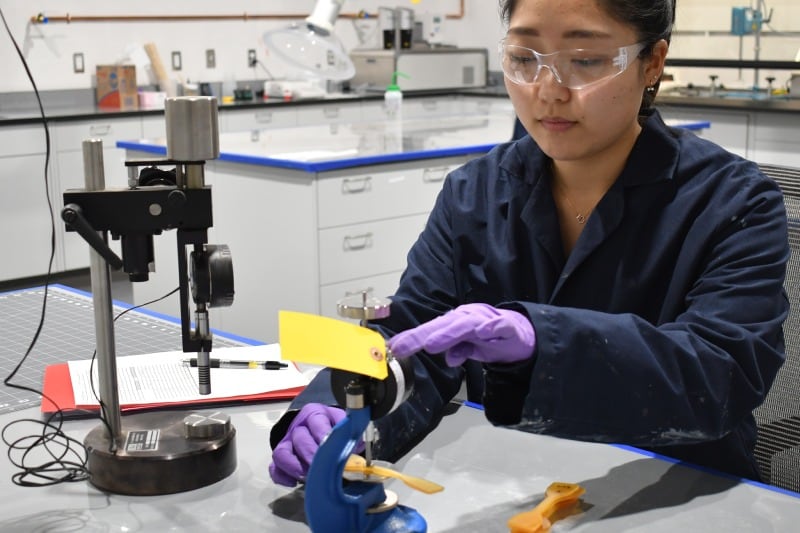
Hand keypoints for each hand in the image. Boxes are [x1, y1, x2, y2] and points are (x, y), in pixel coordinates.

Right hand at [269, 403, 344, 486]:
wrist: (313, 424)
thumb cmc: (329, 425)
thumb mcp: (340, 421)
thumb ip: (349, 432)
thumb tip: (358, 445)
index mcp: (314, 414)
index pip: (316, 423)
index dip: (323, 436)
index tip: (332, 449)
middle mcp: (297, 427)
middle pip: (299, 439)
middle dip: (310, 456)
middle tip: (321, 469)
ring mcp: (286, 443)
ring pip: (282, 453)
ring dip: (295, 467)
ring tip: (308, 478)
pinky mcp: (279, 458)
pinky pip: (274, 468)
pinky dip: (282, 477)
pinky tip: (294, 483)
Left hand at [387, 303, 535, 366]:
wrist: (524, 334)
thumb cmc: (492, 338)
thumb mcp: (472, 349)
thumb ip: (458, 350)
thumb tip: (448, 359)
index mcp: (457, 323)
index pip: (431, 330)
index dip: (412, 338)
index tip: (394, 348)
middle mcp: (469, 318)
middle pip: (443, 325)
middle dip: (421, 335)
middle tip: (403, 347)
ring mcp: (488, 321)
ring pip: (466, 324)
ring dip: (448, 333)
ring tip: (432, 343)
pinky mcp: (508, 327)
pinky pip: (499, 326)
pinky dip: (491, 328)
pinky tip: (482, 333)